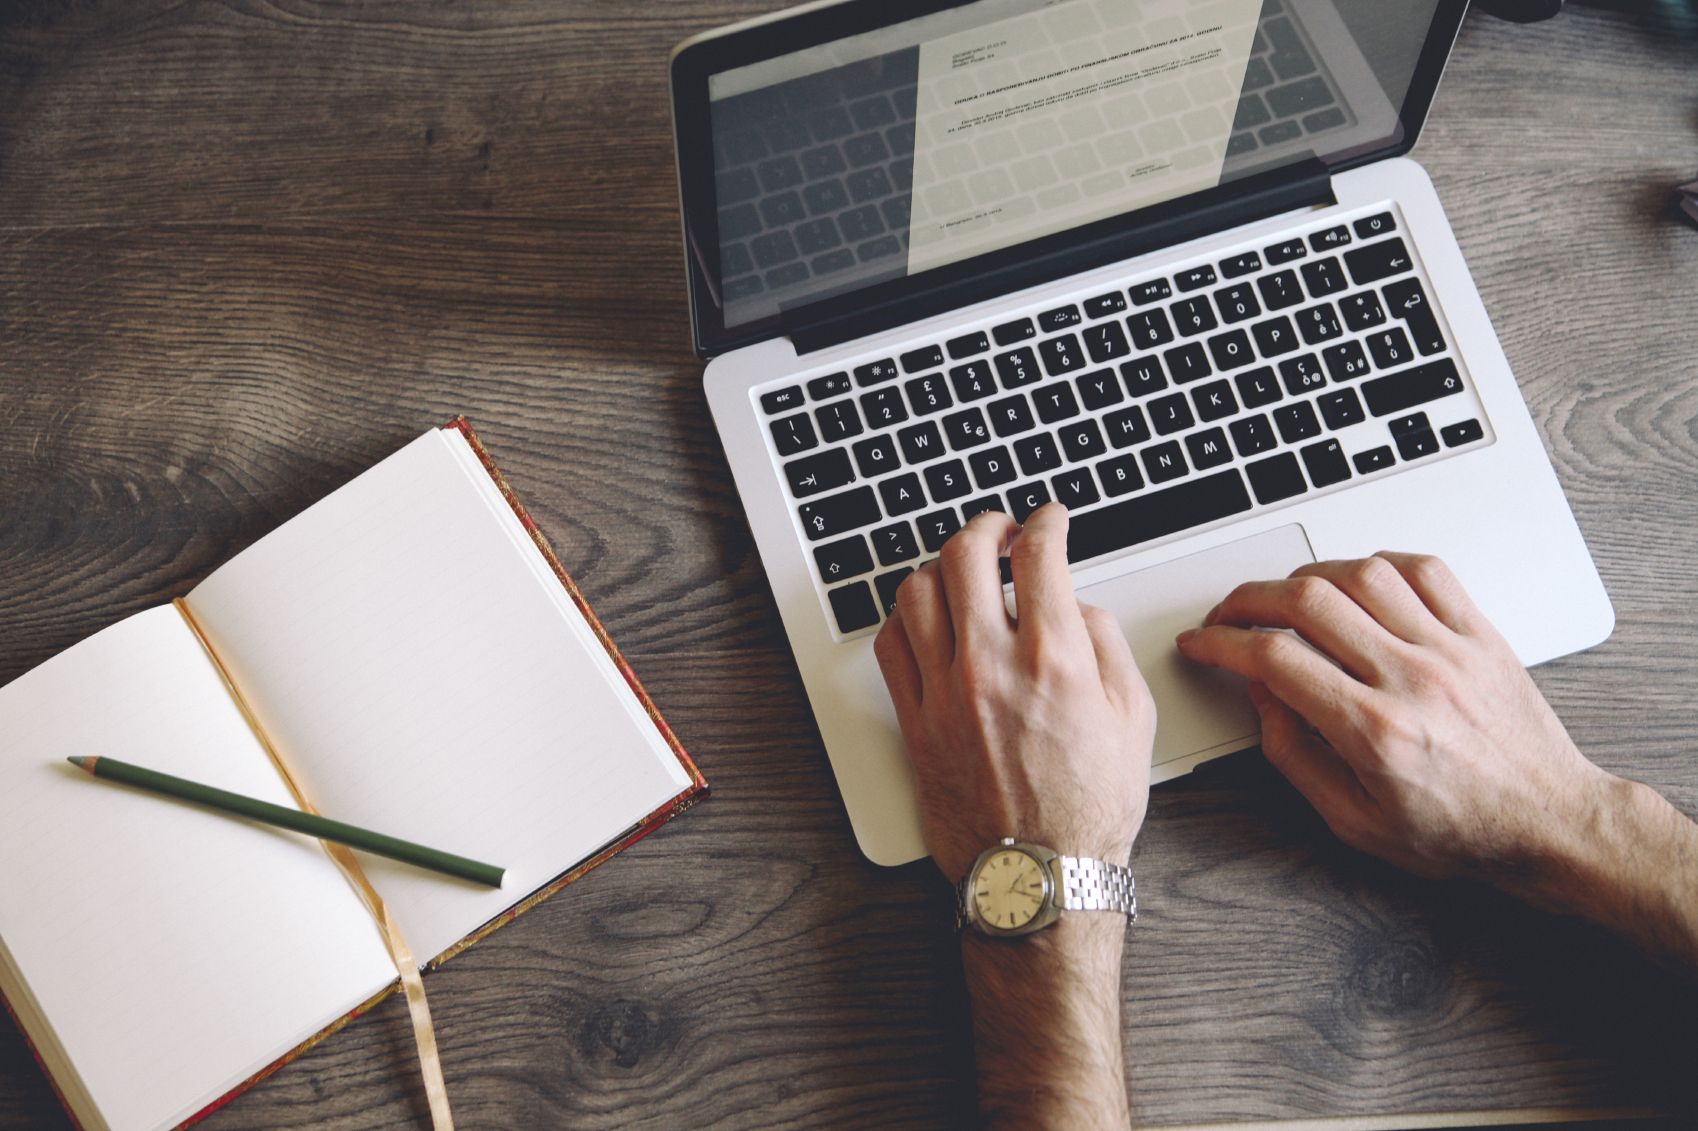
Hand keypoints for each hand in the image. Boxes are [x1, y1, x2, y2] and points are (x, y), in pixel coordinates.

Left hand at [873, 504, 1154, 882]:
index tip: (1049, 519)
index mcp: (1053, 660)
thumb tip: (1076, 605)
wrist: (1040, 876)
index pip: (1039, 553)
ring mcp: (944, 693)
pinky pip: (891, 645)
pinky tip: (927, 617)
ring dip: (940, 566)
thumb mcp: (1134, 717)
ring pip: (917, 591)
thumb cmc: (1090, 809)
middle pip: (966, 555)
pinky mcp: (914, 721)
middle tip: (1002, 529)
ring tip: (961, 569)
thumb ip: (1105, 644)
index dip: (1046, 521)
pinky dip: (906, 616)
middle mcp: (991, 667)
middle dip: (987, 526)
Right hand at [1174, 552, 1609, 890]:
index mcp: (1374, 731)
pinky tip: (1358, 583)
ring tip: (1287, 597)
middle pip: (1308, 601)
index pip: (1276, 659)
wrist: (1548, 823)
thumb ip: (1295, 756)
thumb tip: (1261, 696)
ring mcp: (1450, 650)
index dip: (1222, 643)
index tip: (1201, 643)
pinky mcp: (1480, 634)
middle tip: (1228, 614)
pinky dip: (1379, 564)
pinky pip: (1424, 570)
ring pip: (1361, 573)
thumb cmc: (1458, 831)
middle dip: (1248, 599)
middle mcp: (1411, 679)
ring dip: (1309, 576)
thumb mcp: (1353, 821)